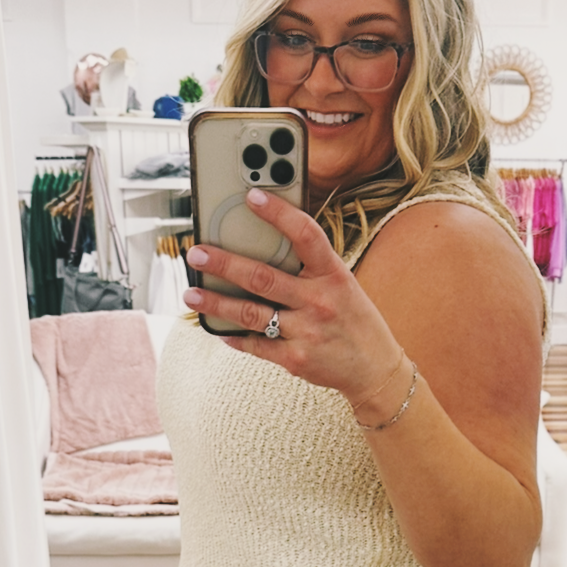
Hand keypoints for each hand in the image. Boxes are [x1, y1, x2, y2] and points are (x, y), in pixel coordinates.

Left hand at [182, 188, 401, 403]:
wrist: (375, 369)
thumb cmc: (354, 320)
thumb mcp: (343, 284)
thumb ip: (310, 267)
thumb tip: (266, 244)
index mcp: (333, 274)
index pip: (306, 235)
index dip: (279, 213)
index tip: (252, 196)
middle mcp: (319, 301)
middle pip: (262, 277)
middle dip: (224, 264)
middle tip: (197, 253)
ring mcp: (306, 332)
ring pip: (249, 313)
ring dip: (215, 303)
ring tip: (191, 295)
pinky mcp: (295, 359)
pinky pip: (255, 345)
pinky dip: (234, 336)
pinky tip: (217, 329)